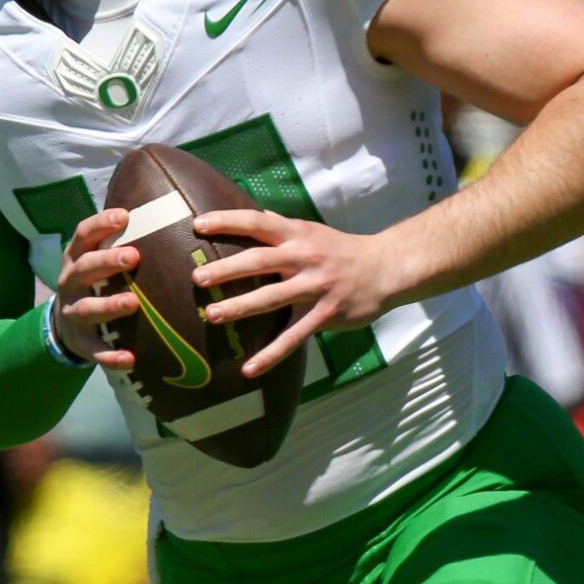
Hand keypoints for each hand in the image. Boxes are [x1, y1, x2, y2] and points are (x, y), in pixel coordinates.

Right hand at [51, 208, 140, 368]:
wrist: (64, 325)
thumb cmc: (92, 283)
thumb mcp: (94, 261)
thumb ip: (117, 243)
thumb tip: (162, 214)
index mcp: (75, 258)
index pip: (83, 235)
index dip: (100, 224)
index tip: (124, 216)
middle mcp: (70, 282)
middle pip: (85, 268)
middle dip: (107, 262)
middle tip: (133, 256)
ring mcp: (72, 312)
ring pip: (87, 309)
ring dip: (109, 306)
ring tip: (132, 304)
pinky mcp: (80, 341)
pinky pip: (94, 350)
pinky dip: (110, 356)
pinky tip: (129, 359)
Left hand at [191, 210, 402, 377]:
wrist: (385, 268)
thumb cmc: (339, 249)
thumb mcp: (311, 231)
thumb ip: (279, 226)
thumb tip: (251, 213)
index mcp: (296, 234)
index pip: (256, 222)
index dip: (227, 221)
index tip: (198, 225)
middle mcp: (303, 257)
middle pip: (258, 261)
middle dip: (227, 270)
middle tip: (198, 278)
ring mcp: (314, 287)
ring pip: (271, 299)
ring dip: (240, 307)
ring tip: (211, 315)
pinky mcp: (324, 315)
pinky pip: (293, 337)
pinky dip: (271, 355)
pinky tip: (249, 369)